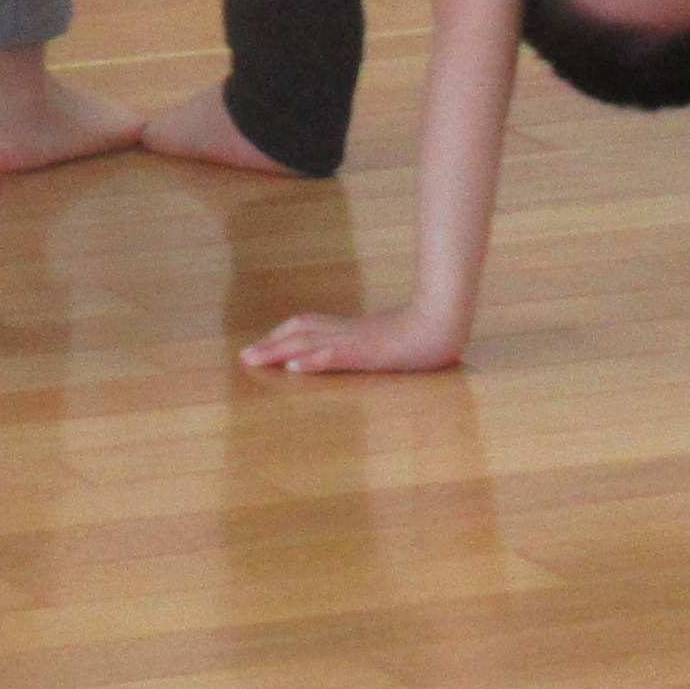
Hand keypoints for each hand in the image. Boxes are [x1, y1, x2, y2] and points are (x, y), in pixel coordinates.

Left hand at [242, 308, 466, 375]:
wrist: (445, 321)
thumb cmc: (424, 333)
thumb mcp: (388, 339)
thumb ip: (369, 342)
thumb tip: (357, 349)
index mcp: (352, 328)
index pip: (308, 325)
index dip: (282, 334)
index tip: (260, 345)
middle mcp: (347, 331)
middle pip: (299, 331)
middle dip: (270, 344)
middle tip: (244, 357)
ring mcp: (356, 340)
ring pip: (309, 342)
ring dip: (279, 351)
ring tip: (254, 361)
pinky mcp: (367, 352)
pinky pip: (336, 355)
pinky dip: (313, 360)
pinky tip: (295, 367)